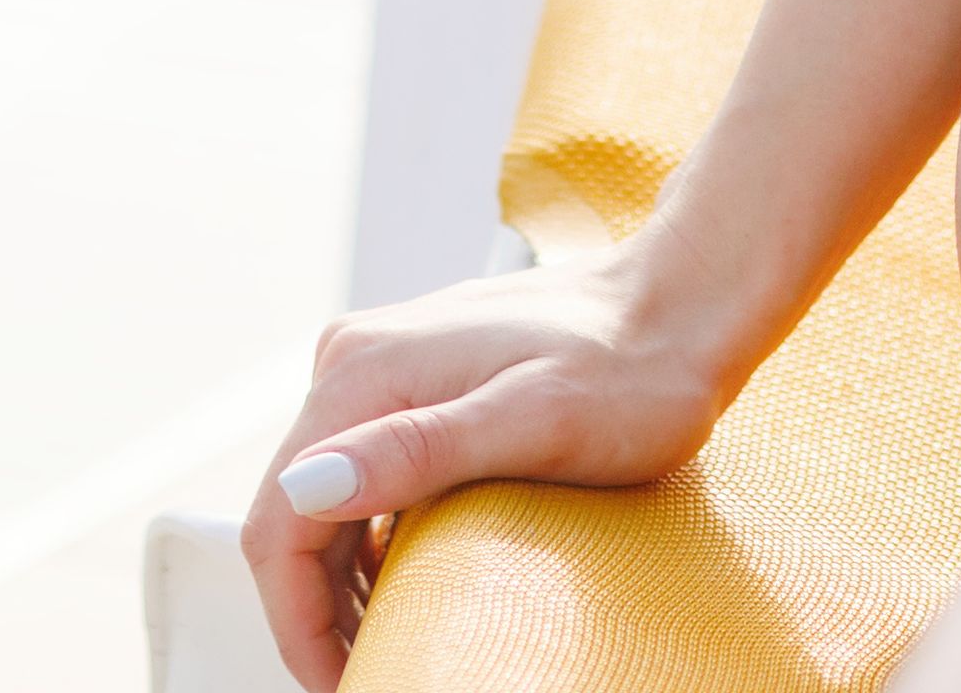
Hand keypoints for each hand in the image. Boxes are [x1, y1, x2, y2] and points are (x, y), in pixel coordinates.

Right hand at [241, 251, 727, 684]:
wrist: (678, 305)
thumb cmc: (629, 370)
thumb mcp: (534, 422)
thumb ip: (418, 452)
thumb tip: (311, 485)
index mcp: (363, 373)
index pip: (281, 520)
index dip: (298, 621)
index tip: (342, 682)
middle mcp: (354, 360)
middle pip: (295, 514)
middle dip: (317, 609)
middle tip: (366, 674)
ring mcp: (381, 366)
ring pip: (325, 499)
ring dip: (341, 579)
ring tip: (384, 641)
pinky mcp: (411, 379)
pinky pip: (362, 474)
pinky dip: (370, 539)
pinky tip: (405, 575)